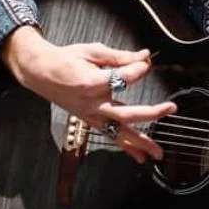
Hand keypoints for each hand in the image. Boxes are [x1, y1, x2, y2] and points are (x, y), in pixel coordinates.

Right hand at [0, 26, 174, 163]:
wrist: (38, 71)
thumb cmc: (64, 59)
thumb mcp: (93, 51)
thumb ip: (121, 57)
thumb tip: (145, 57)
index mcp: (91, 83)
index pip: (125, 79)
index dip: (139, 68)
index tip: (145, 61)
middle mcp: (91, 103)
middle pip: (126, 114)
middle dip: (151, 113)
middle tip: (170, 109)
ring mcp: (90, 115)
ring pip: (118, 132)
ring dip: (140, 143)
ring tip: (158, 153)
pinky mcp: (89, 120)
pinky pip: (110, 136)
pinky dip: (126, 147)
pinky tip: (140, 156)